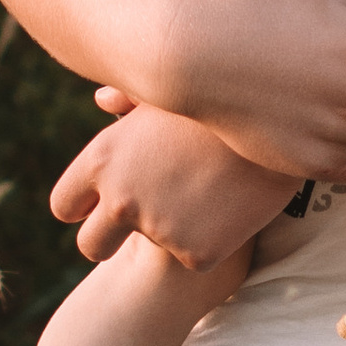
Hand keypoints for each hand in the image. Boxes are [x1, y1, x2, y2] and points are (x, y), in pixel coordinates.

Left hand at [52, 105, 299, 267]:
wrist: (282, 113)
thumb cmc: (222, 89)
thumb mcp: (167, 91)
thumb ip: (127, 102)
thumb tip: (100, 99)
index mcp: (103, 159)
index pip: (63, 205)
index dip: (84, 206)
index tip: (105, 203)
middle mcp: (120, 198)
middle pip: (91, 245)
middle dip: (110, 240)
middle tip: (147, 218)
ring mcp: (158, 229)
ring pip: (154, 249)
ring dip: (174, 229)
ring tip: (209, 190)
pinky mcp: (194, 253)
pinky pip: (195, 256)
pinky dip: (212, 238)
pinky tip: (232, 205)